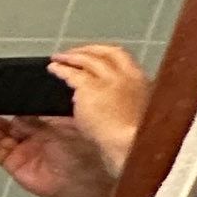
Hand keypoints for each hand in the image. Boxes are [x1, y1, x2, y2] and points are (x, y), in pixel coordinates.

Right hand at [0, 112, 113, 196]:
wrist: (83, 179)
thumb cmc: (84, 149)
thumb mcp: (68, 120)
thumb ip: (49, 109)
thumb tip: (33, 92)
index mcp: (46, 123)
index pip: (23, 109)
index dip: (10, 102)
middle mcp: (33, 135)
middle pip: (6, 121)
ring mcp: (22, 150)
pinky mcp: (14, 164)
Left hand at [49, 46, 151, 174]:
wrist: (132, 146)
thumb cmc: (138, 140)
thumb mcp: (140, 116)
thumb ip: (125, 103)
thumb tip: (111, 101)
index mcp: (143, 83)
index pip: (125, 60)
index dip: (109, 56)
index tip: (99, 56)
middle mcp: (128, 76)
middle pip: (109, 54)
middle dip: (91, 50)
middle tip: (75, 52)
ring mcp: (110, 80)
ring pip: (89, 60)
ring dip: (73, 56)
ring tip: (59, 58)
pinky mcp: (91, 88)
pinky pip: (72, 74)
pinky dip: (62, 69)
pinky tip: (53, 69)